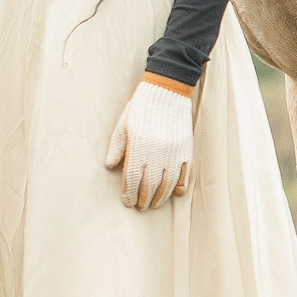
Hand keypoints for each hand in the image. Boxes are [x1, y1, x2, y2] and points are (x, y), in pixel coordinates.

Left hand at [104, 74, 194, 208]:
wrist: (167, 90)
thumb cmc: (141, 108)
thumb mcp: (123, 125)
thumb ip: (117, 147)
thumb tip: (110, 167)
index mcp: (138, 147)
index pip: (132, 179)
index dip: (128, 194)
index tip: (127, 202)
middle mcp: (157, 153)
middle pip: (150, 186)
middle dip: (144, 199)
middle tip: (140, 206)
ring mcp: (174, 152)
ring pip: (168, 184)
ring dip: (161, 197)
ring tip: (154, 204)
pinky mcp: (187, 149)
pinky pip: (185, 174)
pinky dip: (180, 186)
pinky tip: (174, 194)